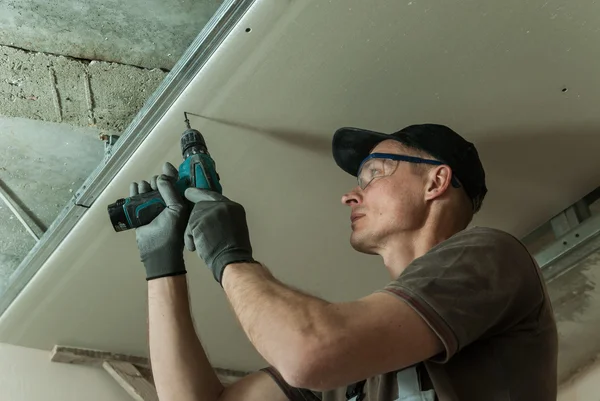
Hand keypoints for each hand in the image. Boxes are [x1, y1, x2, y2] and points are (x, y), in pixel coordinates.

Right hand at [131, 162, 188, 279]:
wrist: (158, 251)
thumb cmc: (172, 231)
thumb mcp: (177, 209)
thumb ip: (171, 192)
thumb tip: (161, 177)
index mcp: (180, 202)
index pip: (176, 184)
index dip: (172, 174)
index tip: (166, 166)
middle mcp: (167, 204)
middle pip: (161, 185)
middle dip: (157, 180)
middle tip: (155, 185)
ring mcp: (154, 208)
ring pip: (148, 190)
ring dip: (145, 185)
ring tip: (144, 187)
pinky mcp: (141, 213)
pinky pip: (137, 198)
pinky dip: (135, 191)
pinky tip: (135, 188)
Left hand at [184, 189, 254, 283]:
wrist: (232, 261)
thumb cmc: (234, 252)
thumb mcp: (234, 227)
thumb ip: (223, 218)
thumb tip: (210, 217)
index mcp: (235, 207)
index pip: (215, 196)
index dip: (201, 195)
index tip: (189, 193)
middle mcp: (224, 205)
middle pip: (202, 204)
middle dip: (195, 215)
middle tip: (189, 222)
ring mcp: (212, 211)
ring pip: (194, 216)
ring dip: (193, 231)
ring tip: (198, 244)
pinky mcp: (200, 220)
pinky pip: (189, 227)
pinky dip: (189, 238)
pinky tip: (195, 247)